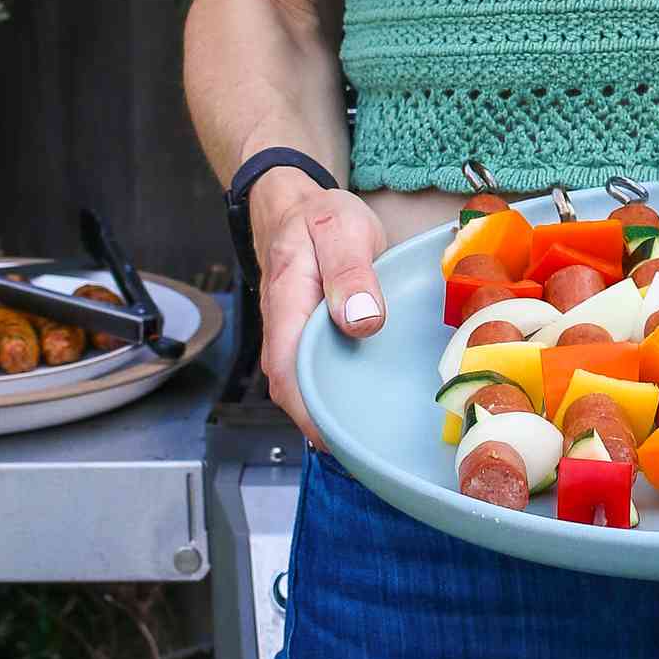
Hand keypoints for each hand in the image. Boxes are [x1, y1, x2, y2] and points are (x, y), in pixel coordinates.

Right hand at [253, 174, 389, 447]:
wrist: (297, 206)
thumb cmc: (320, 217)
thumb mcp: (342, 230)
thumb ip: (351, 272)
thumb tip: (361, 322)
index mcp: (288, 304)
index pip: (286, 372)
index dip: (310, 412)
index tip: (339, 439)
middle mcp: (284, 329)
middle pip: (295, 390)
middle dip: (326, 424)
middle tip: (370, 451)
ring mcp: (294, 336)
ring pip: (307, 385)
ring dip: (333, 410)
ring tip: (374, 438)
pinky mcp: (309, 338)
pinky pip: (318, 372)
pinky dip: (339, 392)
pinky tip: (368, 404)